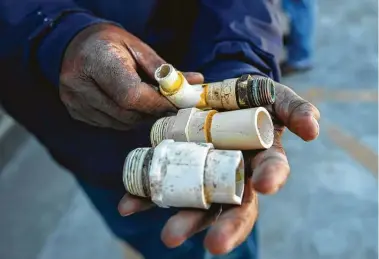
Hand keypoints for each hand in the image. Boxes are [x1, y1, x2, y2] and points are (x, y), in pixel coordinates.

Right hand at [60, 24, 202, 129]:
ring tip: (148, 103)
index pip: (132, 95)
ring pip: (119, 123)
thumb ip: (163, 69)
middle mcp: (79, 82)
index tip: (175, 105)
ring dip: (140, 118)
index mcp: (97, 60)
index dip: (157, 104)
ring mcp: (74, 100)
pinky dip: (125, 119)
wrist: (75, 44)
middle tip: (166, 106)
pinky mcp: (75, 111)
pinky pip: (109, 124)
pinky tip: (129, 106)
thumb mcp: (138, 47)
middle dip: (151, 112)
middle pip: (126, 113)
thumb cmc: (110, 43)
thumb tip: (194, 83)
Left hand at [118, 81, 319, 253]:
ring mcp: (203, 176)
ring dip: (183, 221)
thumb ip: (295, 109)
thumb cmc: (251, 99)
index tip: (264, 184)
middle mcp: (234, 176)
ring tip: (169, 235)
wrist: (219, 95)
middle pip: (234, 206)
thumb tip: (312, 130)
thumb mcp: (275, 97)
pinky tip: (129, 205)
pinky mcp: (177, 169)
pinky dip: (145, 197)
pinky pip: (161, 187)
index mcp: (260, 159)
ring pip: (197, 204)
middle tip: (215, 245)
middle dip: (226, 226)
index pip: (270, 173)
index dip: (270, 179)